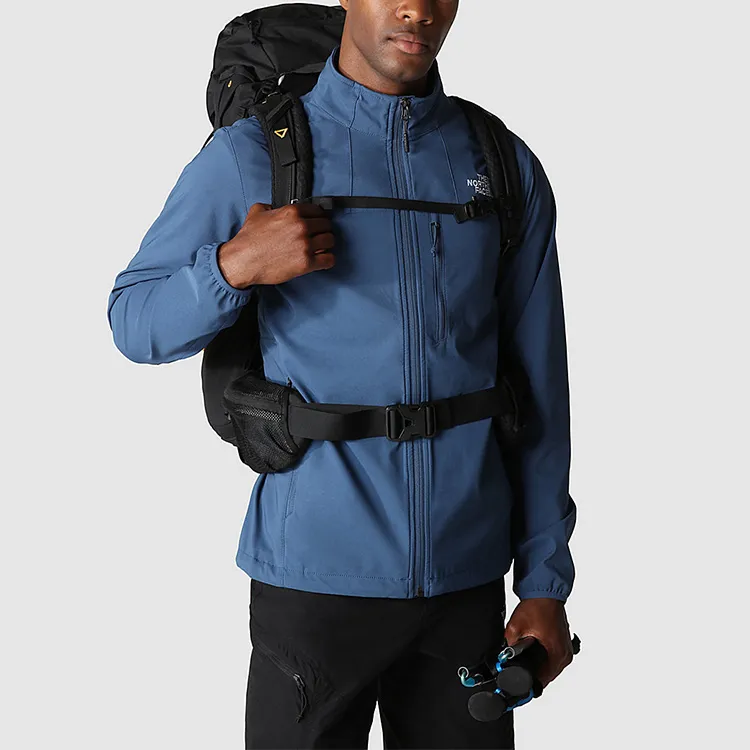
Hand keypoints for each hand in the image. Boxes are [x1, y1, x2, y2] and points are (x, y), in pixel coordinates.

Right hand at [217, 201, 335, 288]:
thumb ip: (269, 206)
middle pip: (326, 225)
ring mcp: (305, 245)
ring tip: (320, 249)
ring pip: (330, 241)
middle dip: (323, 231)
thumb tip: (273, 207)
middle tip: (318, 237)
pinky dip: (327, 260)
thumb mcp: (256, 213)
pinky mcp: (306, 262)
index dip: (318, 217)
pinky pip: (329, 259)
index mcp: (292, 212)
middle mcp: (301, 226)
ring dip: (326, 245)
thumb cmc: (248, 240)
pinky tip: (322, 260)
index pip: (318, 210)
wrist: (242, 261)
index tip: (317, 222)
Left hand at [504, 598, 572, 687]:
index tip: (518, 689)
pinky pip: (554, 659)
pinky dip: (545, 659)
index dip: (528, 685)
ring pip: (551, 668)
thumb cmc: (537, 606)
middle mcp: (564, 654)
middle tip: (517, 674)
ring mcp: (566, 648)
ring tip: (525, 664)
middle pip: (546, 676)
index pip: (542, 681)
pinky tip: (535, 655)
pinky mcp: (564, 642)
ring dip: (539, 668)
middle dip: (532, 676)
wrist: (546, 591)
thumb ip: (509, 646)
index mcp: (556, 654)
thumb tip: (504, 658)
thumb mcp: (516, 627)